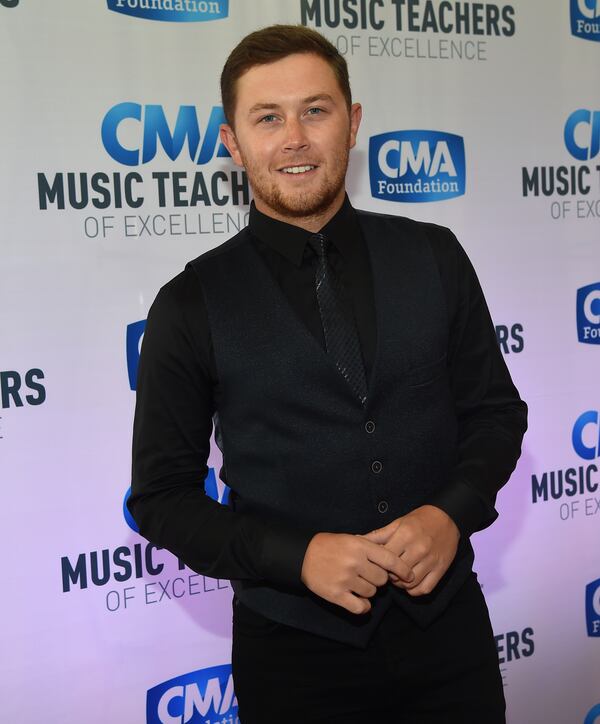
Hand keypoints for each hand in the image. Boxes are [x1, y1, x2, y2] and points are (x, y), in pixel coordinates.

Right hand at [300, 531, 414, 614]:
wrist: (303, 555)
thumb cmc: (331, 545)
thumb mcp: (352, 538)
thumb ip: (372, 546)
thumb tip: (396, 555)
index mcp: (360, 546)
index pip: (390, 560)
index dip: (403, 569)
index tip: (409, 576)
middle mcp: (354, 562)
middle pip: (382, 580)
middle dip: (378, 579)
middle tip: (369, 575)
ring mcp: (345, 579)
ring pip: (372, 593)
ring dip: (368, 591)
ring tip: (358, 583)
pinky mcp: (336, 594)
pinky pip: (359, 607)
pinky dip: (362, 607)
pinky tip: (359, 602)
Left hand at [363, 505, 459, 596]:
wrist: (447, 517)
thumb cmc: (419, 520)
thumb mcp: (397, 523)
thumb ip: (378, 535)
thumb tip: (357, 539)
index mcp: (405, 535)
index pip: (385, 558)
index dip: (377, 563)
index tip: (376, 563)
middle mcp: (419, 549)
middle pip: (396, 573)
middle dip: (388, 575)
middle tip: (386, 572)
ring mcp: (431, 561)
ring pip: (410, 584)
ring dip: (400, 584)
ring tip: (397, 577)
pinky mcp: (441, 569)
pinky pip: (424, 589)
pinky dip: (414, 590)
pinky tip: (410, 584)